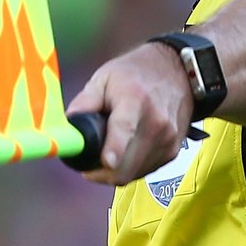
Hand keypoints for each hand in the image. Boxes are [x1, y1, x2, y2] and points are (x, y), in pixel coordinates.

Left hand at [65, 42, 192, 184]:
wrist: (178, 72)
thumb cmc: (136, 74)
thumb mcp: (104, 78)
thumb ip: (84, 104)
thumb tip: (66, 131)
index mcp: (135, 100)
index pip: (125, 129)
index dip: (114, 150)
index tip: (105, 162)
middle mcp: (156, 123)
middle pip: (126, 165)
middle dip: (102, 172)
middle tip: (89, 163)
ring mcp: (167, 140)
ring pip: (133, 173)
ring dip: (115, 170)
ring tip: (108, 150)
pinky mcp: (172, 151)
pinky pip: (144, 171)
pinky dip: (130, 167)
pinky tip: (125, 149)